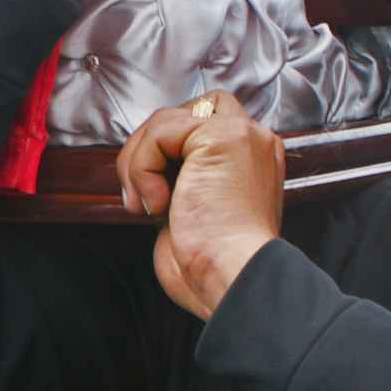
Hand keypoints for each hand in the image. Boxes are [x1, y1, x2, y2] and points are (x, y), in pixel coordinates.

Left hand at [116, 91, 284, 318]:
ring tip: (149, 206)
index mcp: (251, 160)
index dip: (166, 152)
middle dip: (150, 148)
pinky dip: (143, 168)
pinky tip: (159, 204)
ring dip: (139, 164)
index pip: (201, 124)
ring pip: (164, 121)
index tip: (154, 198)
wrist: (234, 278)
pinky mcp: (220, 136)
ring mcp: (240, 134)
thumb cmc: (217, 266)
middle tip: (141, 196)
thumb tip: (146, 170)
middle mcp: (252, 141)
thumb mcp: (195, 211)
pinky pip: (159, 132)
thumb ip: (181, 179)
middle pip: (183, 112)